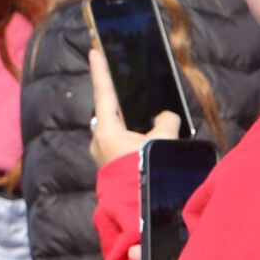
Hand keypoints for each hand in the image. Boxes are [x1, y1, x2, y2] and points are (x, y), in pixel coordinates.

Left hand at [88, 41, 179, 166]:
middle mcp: (99, 140)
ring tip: (151, 125)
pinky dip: (134, 140)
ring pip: (117, 130)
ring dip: (131, 125)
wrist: (137, 208)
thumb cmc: (145, 171)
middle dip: (122, 103)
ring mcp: (103, 154)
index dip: (100, 70)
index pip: (103, 92)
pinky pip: (121, 145)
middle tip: (131, 89)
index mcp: (107, 129)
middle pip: (110, 112)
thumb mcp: (162, 141)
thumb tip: (165, 116)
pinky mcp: (110, 166)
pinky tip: (149, 145)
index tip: (93, 50)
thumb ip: (167, 121)